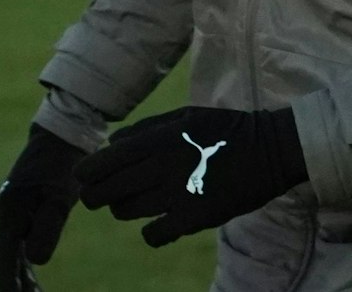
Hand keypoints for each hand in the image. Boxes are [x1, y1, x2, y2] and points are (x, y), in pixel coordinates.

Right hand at [0, 126, 84, 289]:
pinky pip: (22, 244)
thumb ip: (48, 229)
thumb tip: (36, 261)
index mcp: (10, 211)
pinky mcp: (24, 210)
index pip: (6, 258)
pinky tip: (32, 278)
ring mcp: (14, 212)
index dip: (9, 285)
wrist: (61, 137)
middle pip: (8, 259)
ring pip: (14, 254)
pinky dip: (27, 264)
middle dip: (15, 287)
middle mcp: (7, 213)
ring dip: (22, 279)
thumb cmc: (62, 167)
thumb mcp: (59, 198)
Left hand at [75, 105, 306, 247]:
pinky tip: (154, 228)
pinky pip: (157, 234)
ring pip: (127, 210)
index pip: (107, 160)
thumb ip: (145, 128)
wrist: (271, 149)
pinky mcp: (197, 217)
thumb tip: (112, 142)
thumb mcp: (182, 116)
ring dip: (120, 210)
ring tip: (123, 206)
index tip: (81, 177)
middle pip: (109, 188)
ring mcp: (178, 193)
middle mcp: (162, 166)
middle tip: (93, 198)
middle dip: (93, 196)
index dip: (87, 171)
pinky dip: (150, 234)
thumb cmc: (223, 130)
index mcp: (156, 140)